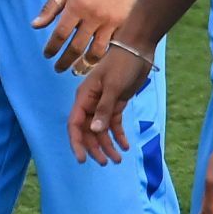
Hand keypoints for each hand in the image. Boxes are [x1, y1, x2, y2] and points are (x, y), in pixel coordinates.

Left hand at [32, 0, 138, 72]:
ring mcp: (110, 22)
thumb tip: (35, 26)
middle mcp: (92, 17)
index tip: (47, 55)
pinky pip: (112, 46)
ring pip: (96, 51)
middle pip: (77, 47)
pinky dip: (103, 56)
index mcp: (76, 6)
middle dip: (65, 61)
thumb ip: (50, 7)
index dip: (52, 47)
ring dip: (84, 64)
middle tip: (58, 68)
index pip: (60, 34)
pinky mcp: (123, 24)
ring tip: (76, 70)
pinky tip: (95, 62)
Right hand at [67, 41, 153, 163]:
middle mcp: (91, 102)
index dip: (76, 142)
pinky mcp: (116, 103)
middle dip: (95, 148)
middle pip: (88, 130)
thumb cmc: (122, 65)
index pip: (75, 124)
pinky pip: (113, 124)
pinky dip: (118, 135)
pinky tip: (125, 146)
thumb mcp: (113, 87)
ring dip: (107, 145)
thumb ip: (104, 110)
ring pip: (101, 130)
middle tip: (107, 163)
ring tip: (118, 160)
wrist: (137, 50)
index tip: (82, 159)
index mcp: (84, 97)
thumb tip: (95, 131)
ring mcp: (103, 103)